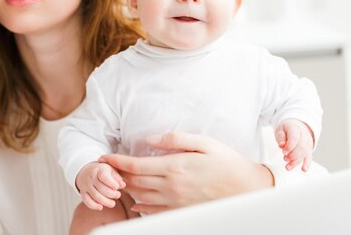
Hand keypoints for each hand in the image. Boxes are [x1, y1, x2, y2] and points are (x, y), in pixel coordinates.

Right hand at [75, 162, 125, 210]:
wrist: (86, 171)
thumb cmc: (102, 171)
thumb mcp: (111, 170)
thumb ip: (117, 177)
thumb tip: (123, 185)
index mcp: (99, 170)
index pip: (104, 176)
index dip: (111, 183)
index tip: (117, 187)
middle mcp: (91, 177)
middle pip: (101, 188)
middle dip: (111, 194)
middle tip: (118, 195)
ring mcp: (86, 185)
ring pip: (95, 196)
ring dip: (105, 202)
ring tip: (113, 204)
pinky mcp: (83, 192)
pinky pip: (87, 201)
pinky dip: (93, 206)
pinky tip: (101, 207)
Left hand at [99, 132, 273, 214]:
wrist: (246, 188)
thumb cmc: (226, 161)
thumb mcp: (203, 142)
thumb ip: (174, 140)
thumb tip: (150, 140)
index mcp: (174, 167)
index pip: (135, 166)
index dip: (116, 162)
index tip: (104, 157)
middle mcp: (171, 187)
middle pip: (133, 183)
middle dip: (116, 175)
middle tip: (105, 168)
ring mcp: (175, 201)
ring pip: (141, 197)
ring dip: (126, 189)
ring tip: (118, 181)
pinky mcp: (181, 210)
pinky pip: (154, 211)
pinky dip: (141, 206)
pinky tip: (137, 201)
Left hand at [274, 119, 313, 171]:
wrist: (295, 126)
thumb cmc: (286, 129)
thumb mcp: (280, 130)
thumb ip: (280, 137)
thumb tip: (281, 145)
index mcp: (295, 128)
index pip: (295, 138)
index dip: (289, 146)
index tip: (283, 152)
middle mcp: (304, 135)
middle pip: (301, 147)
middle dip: (292, 155)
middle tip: (284, 158)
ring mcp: (308, 143)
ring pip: (304, 153)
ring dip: (296, 161)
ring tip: (287, 167)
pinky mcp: (309, 150)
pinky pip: (309, 157)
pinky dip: (307, 164)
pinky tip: (303, 169)